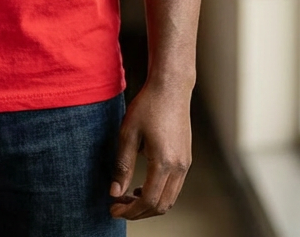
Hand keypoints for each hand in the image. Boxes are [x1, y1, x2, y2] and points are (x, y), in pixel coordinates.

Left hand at [109, 79, 192, 219]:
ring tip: (129, 198)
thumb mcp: (128, 133)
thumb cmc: (147, 106)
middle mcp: (179, 167)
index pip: (148, 201)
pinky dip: (159, 193)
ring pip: (170, 199)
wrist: (171, 87)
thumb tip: (115, 192)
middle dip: (139, 212)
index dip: (130, 210)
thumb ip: (122, 165)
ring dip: (150, 204)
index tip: (113, 209)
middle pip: (161, 205)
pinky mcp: (186, 158)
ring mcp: (185, 163)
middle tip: (119, 207)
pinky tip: (143, 186)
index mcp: (164, 162)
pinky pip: (174, 187)